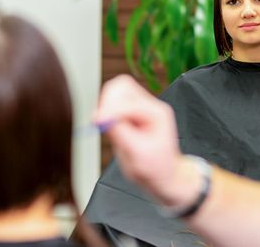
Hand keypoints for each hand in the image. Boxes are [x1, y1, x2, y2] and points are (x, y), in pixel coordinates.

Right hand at [95, 75, 182, 200]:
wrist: (163, 175)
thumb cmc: (155, 167)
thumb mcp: (136, 154)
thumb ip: (120, 133)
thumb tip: (101, 118)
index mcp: (158, 114)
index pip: (129, 102)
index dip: (110, 110)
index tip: (96, 122)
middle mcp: (151, 106)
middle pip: (122, 86)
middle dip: (107, 102)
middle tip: (100, 122)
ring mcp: (143, 106)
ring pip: (117, 91)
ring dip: (106, 105)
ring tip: (106, 125)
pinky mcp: (133, 111)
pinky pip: (115, 101)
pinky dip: (107, 110)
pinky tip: (110, 126)